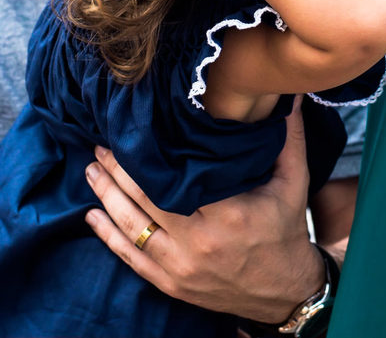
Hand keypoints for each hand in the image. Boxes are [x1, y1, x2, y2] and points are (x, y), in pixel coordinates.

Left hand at [83, 98, 325, 322]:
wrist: (285, 291)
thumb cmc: (286, 229)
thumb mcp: (294, 181)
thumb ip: (288, 137)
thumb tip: (288, 94)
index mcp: (227, 213)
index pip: (173, 177)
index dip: (146, 154)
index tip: (132, 129)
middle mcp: (198, 242)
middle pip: (144, 199)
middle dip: (118, 169)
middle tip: (100, 144)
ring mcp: (181, 267)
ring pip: (131, 227)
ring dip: (106, 196)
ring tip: (91, 170)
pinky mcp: (171, 284)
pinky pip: (131, 259)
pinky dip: (108, 236)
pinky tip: (92, 216)